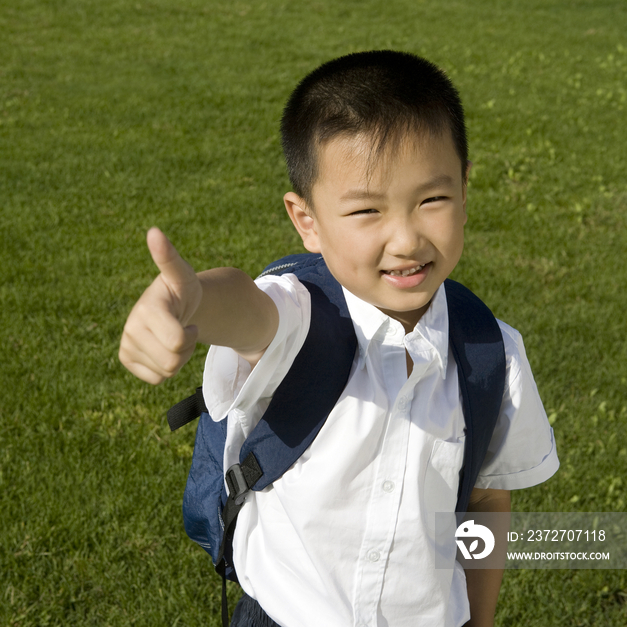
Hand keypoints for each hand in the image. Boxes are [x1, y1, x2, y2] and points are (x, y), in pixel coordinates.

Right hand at [119, 227, 201, 383]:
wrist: (173, 305)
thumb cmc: (182, 289)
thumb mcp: (183, 274)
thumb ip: (170, 258)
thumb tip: (154, 232)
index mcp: (147, 309)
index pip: (178, 342)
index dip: (191, 335)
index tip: (186, 320)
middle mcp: (131, 327)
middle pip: (173, 361)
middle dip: (186, 349)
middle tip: (183, 329)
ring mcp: (126, 344)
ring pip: (166, 372)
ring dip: (178, 358)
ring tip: (173, 336)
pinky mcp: (126, 358)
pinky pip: (156, 379)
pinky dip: (166, 369)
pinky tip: (162, 348)